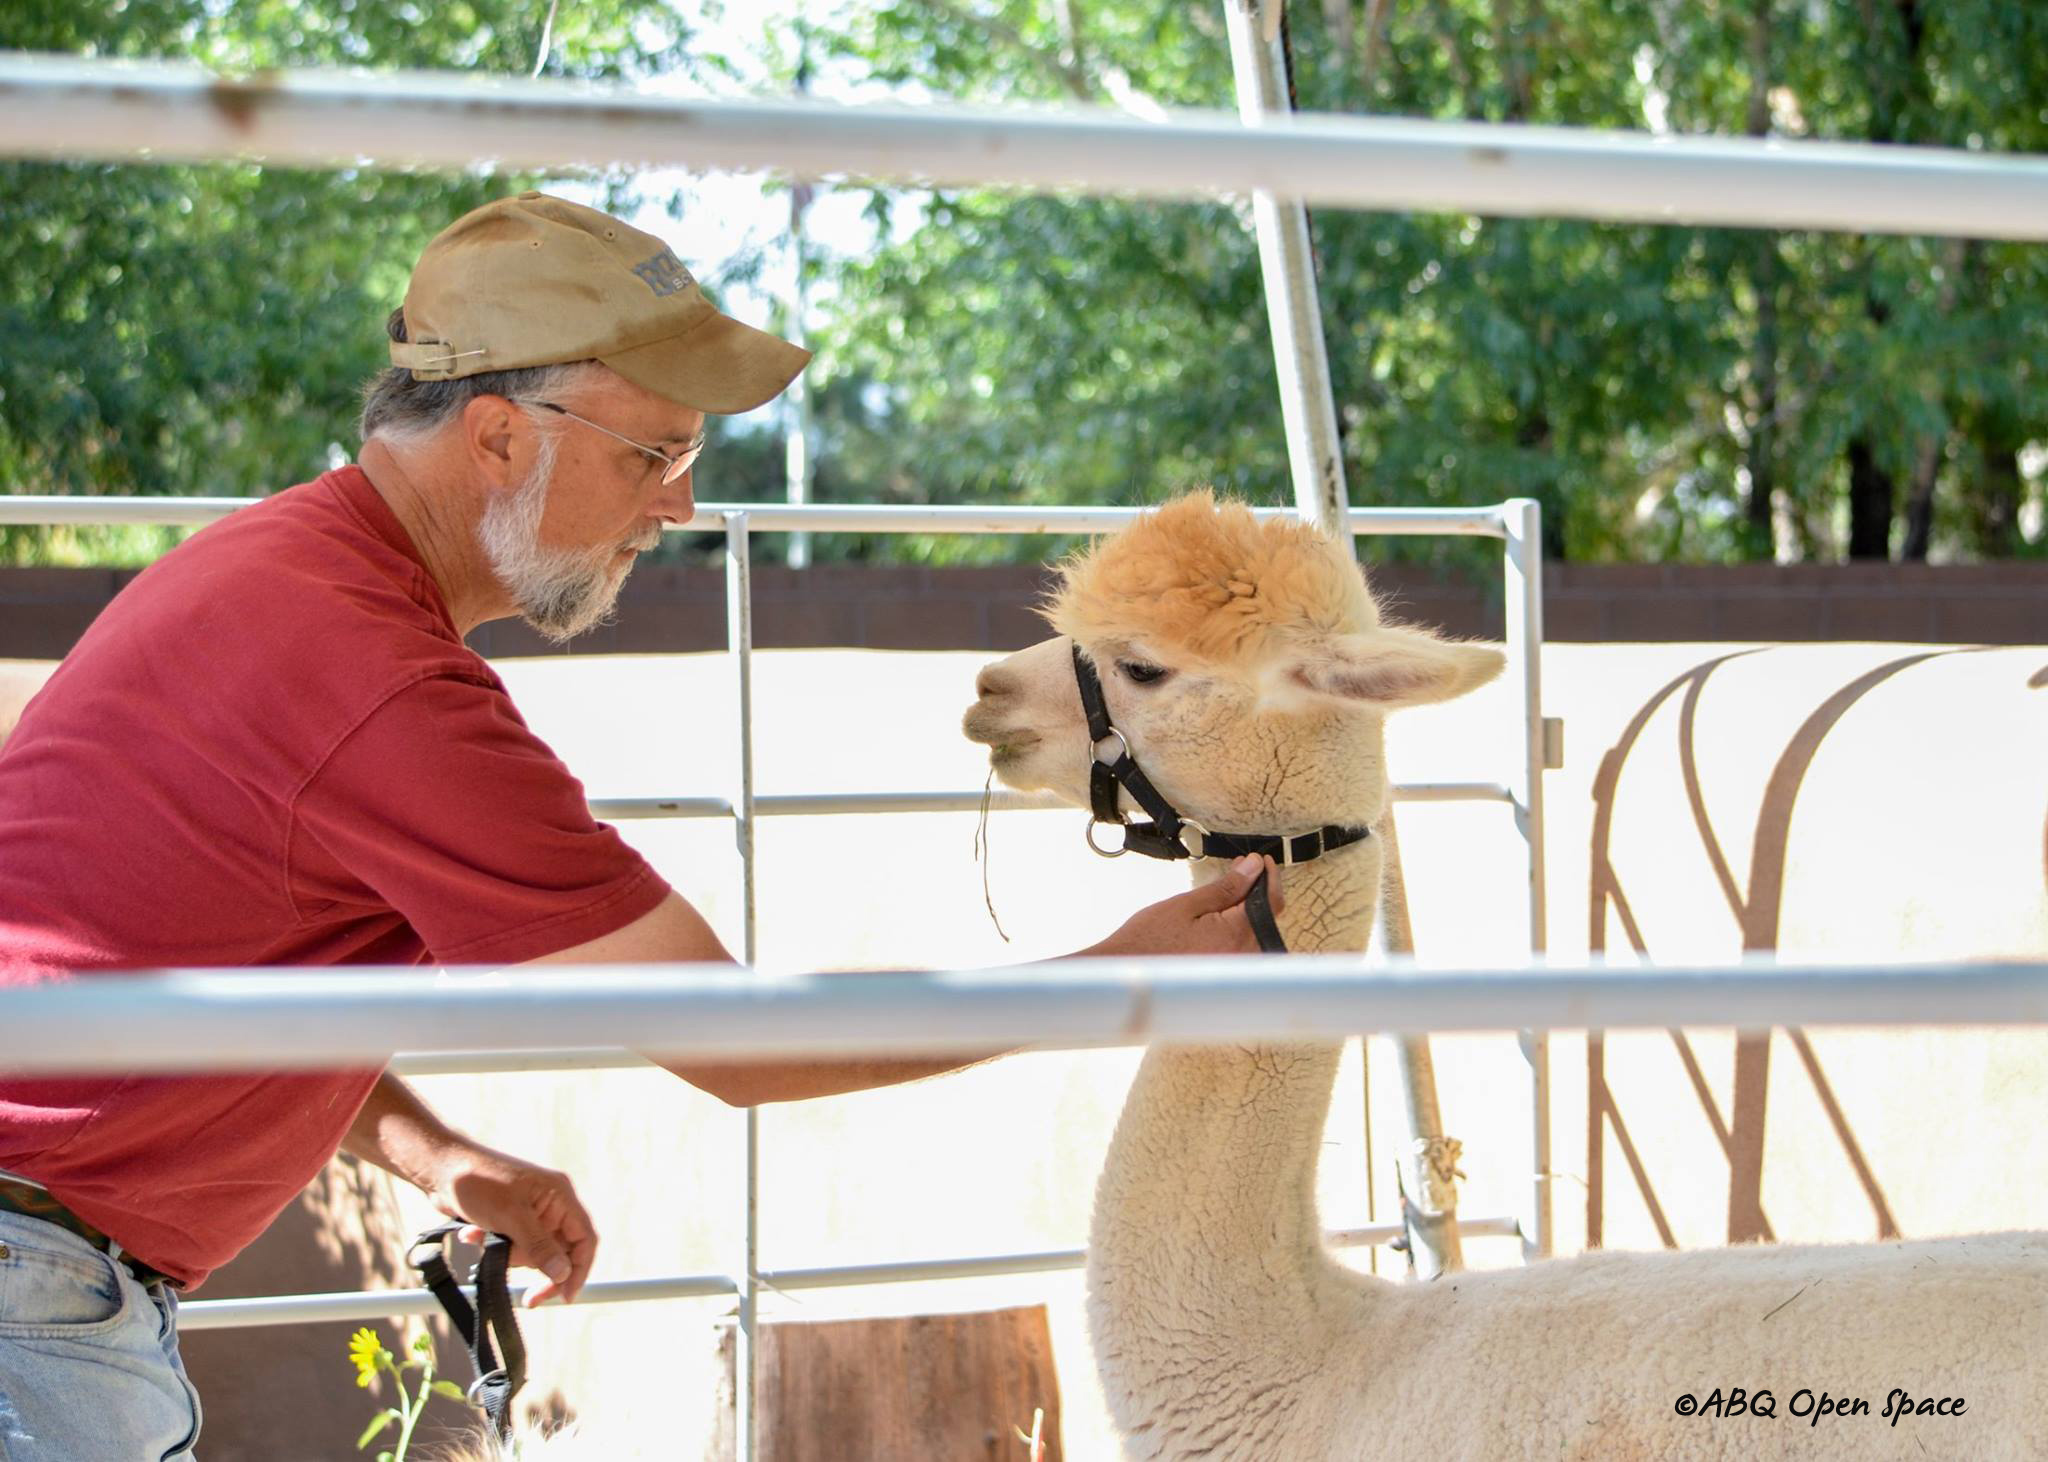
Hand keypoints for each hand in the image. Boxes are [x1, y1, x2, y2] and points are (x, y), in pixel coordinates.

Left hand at [427, 1142, 597, 1307]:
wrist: (441, 1170)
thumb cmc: (479, 1181)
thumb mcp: (511, 1216)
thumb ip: (539, 1246)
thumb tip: (563, 1274)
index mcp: (560, 1196)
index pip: (584, 1239)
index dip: (579, 1269)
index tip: (566, 1296)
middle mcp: (550, 1205)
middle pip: (561, 1251)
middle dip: (541, 1271)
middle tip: (531, 1299)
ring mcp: (531, 1214)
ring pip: (534, 1253)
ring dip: (510, 1256)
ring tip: (483, 1240)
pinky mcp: (511, 1221)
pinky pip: (513, 1247)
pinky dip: (495, 1248)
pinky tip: (475, 1235)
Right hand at [1085, 853, 1282, 957]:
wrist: (1129, 971)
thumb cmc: (1150, 939)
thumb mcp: (1187, 904)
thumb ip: (1226, 886)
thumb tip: (1254, 867)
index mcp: (1236, 935)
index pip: (1271, 900)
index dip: (1269, 876)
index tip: (1260, 860)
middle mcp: (1243, 956)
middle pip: (1267, 916)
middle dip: (1256, 890)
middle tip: (1237, 870)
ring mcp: (1237, 969)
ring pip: (1257, 931)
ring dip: (1247, 909)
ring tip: (1225, 894)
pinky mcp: (1227, 975)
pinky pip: (1245, 946)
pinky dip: (1238, 927)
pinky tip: (1221, 918)